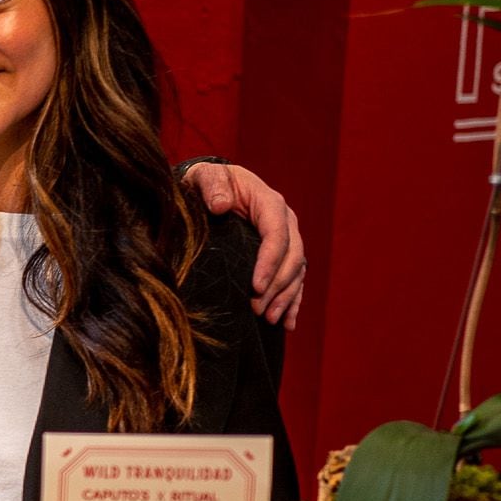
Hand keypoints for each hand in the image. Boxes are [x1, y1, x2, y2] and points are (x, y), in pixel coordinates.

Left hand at [190, 160, 306, 329]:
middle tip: (257, 309)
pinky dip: (292, 302)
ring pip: (296, 272)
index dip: (270, 261)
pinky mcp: (282, 255)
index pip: (277, 234)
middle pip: (291, 257)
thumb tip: (220, 206)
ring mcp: (287, 239)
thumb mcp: (204, 176)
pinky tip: (286, 323)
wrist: (211, 188)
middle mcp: (285, 222)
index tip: (255, 286)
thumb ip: (212, 185)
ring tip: (269, 320)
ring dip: (285, 298)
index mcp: (269, 203)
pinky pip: (294, 281)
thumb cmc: (206, 182)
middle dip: (277, 286)